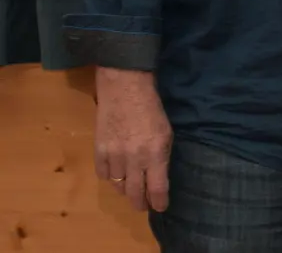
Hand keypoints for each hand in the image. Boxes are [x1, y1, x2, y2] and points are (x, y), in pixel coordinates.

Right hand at [94, 67, 172, 211]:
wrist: (125, 89)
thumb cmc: (152, 109)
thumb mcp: (166, 133)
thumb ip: (162, 157)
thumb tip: (157, 177)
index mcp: (155, 153)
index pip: (157, 188)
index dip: (159, 202)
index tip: (160, 207)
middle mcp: (134, 158)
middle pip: (135, 192)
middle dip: (140, 203)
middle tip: (142, 206)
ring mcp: (114, 155)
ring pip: (117, 185)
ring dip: (125, 190)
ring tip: (130, 190)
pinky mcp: (98, 149)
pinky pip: (103, 174)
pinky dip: (109, 177)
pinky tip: (115, 174)